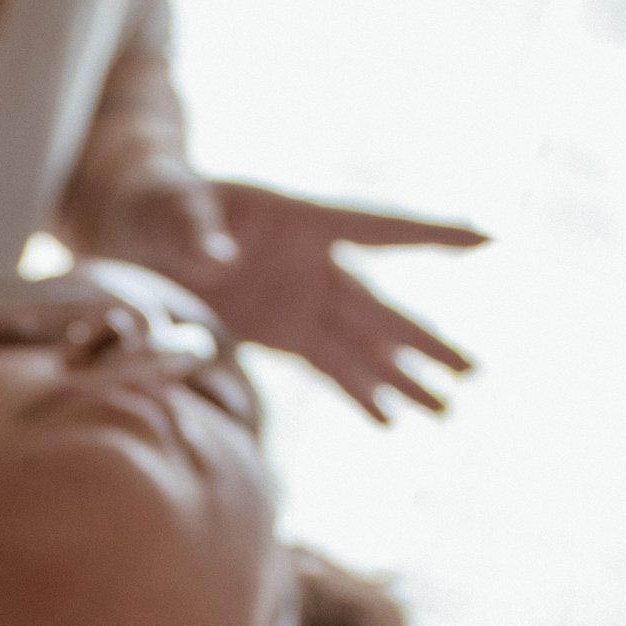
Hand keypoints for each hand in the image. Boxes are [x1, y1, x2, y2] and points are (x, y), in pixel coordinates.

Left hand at [89, 166, 485, 421]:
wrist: (136, 229)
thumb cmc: (159, 201)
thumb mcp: (168, 207)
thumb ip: (193, 229)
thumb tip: (216, 260)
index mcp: (302, 219)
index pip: (379, 226)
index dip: (432, 232)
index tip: (489, 238)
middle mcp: (315, 263)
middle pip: (378, 306)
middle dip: (424, 340)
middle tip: (475, 369)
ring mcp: (302, 300)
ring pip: (362, 346)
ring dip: (402, 378)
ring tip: (446, 411)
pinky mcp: (282, 331)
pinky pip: (328, 367)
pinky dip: (357, 394)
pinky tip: (391, 423)